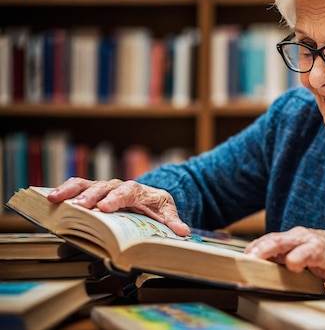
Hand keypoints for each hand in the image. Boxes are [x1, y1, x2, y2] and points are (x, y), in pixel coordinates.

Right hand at [47, 177, 189, 236]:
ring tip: (55, 199)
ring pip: (86, 184)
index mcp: (137, 191)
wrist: (150, 196)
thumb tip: (183, 231)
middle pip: (103, 188)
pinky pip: (77, 187)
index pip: (127, 191)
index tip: (105, 208)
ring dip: (71, 191)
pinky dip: (64, 191)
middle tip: (79, 207)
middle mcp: (118, 186)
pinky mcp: (92, 191)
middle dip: (91, 197)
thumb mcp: (167, 212)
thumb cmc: (156, 206)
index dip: (116, 199)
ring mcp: (103, 188)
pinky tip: (50, 199)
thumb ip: (173, 221)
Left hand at [245, 227, 324, 295]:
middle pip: (274, 239)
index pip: (268, 240)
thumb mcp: (302, 260)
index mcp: (293, 239)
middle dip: (258, 247)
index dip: (254, 247)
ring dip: (270, 248)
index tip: (240, 258)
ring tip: (257, 257)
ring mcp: (312, 242)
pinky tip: (292, 264)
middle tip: (244, 257)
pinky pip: (309, 252)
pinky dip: (299, 257)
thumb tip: (261, 266)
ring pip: (287, 242)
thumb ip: (284, 260)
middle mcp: (300, 237)